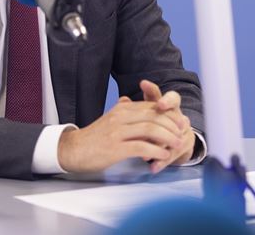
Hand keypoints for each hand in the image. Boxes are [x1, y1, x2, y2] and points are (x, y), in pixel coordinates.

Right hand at [57, 99, 185, 172]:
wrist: (73, 150)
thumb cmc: (92, 137)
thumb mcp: (107, 119)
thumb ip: (120, 110)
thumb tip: (127, 100)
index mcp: (121, 109)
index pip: (150, 107)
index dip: (168, 115)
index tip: (179, 122)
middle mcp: (120, 117)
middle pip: (153, 116)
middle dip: (171, 125)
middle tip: (181, 133)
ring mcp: (117, 132)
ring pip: (150, 129)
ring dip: (167, 137)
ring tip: (176, 144)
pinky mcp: (115, 148)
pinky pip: (141, 146)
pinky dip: (155, 150)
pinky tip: (162, 155)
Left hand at [139, 79, 195, 172]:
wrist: (172, 146)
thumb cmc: (153, 130)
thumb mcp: (143, 121)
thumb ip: (134, 110)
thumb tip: (123, 99)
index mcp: (161, 106)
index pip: (157, 94)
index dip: (151, 89)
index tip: (143, 84)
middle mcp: (174, 114)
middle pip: (174, 108)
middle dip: (165, 111)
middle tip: (159, 110)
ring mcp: (182, 129)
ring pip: (172, 135)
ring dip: (159, 145)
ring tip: (145, 155)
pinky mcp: (184, 145)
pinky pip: (174, 153)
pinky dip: (162, 161)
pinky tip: (153, 167)